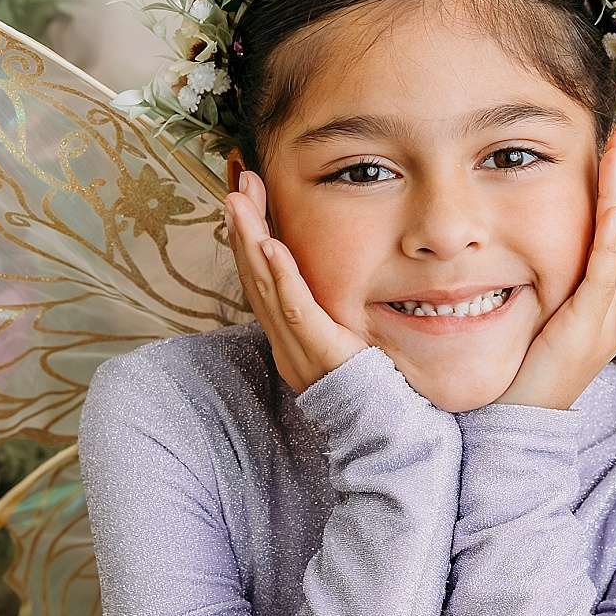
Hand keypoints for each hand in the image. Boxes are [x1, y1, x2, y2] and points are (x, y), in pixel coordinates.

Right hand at [227, 169, 368, 396]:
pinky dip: (281, 277)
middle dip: (242, 228)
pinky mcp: (319, 350)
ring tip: (239, 202)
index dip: (248, 239)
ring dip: (250, 241)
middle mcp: (283, 340)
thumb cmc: (367, 386)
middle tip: (235, 186)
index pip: (260, 279)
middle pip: (254, 276)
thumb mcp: (341, 343)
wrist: (380, 429)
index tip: (244, 198)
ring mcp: (297, 346)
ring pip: (265, 286)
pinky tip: (272, 246)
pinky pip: (295, 309)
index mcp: (287, 335)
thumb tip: (326, 288)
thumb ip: (329, 316)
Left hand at [492, 126, 615, 410]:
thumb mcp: (524, 322)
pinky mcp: (592, 327)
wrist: (516, 430)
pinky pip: (605, 269)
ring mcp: (606, 320)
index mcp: (597, 309)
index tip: (611, 154)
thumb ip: (527, 290)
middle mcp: (610, 311)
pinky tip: (611, 200)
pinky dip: (609, 231)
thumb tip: (505, 255)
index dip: (613, 196)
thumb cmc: (512, 379)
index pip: (610, 240)